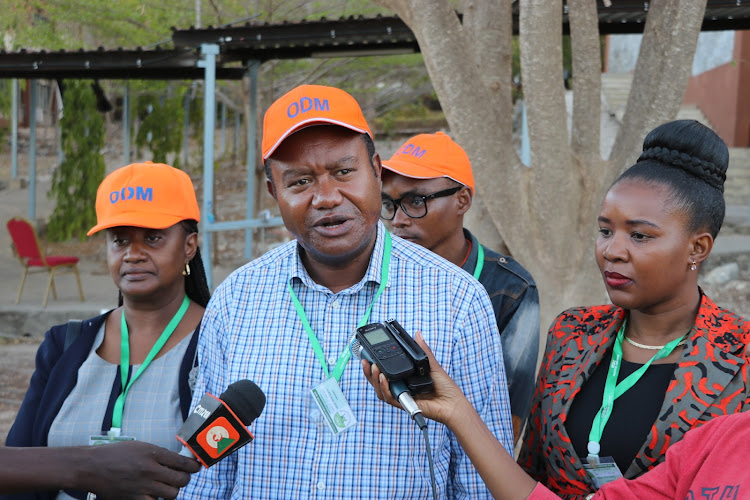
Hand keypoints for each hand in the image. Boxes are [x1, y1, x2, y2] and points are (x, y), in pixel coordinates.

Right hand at [82, 441, 200, 499]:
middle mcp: (150, 470)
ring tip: (169, 487)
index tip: (196, 467)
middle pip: (181, 480)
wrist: (91, 467)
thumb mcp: (140, 447)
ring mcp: (143, 486)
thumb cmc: (115, 454)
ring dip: (173, 491)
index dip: (193, 466)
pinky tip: (156, 495)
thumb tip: (178, 461)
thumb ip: (159, 454)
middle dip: (185, 479)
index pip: (182, 462)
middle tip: (183, 478)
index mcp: (152, 453)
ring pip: (172, 494)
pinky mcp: (134, 499)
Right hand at [361, 331, 471, 426]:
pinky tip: (383, 379)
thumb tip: (417, 334)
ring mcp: (401, 396)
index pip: (385, 372)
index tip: (367, 354)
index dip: (373, 365)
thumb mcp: (432, 365)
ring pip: (380, 390)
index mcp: (404, 378)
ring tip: (373, 368)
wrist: (453, 403)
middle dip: (368, 372)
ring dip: (374, 379)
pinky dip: (385, 388)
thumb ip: (423, 351)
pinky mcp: (404, 404)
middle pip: (377, 381)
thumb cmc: (445, 387)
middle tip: (365, 360)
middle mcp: (401, 388)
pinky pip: (390, 398)